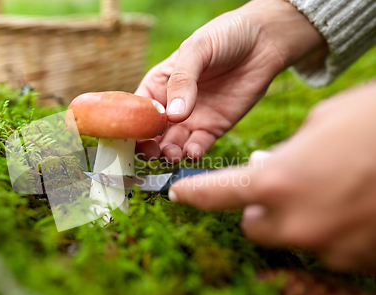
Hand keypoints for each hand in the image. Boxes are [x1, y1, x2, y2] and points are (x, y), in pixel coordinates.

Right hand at [136, 0, 325, 162]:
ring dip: (170, 152)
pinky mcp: (214, 128)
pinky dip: (193, 153)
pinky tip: (193, 153)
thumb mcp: (196, 49)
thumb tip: (174, 115)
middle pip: (152, 132)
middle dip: (150, 145)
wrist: (264, 41)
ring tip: (173, 154)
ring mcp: (193, 118)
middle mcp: (172, 105)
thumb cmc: (225, 36)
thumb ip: (182, 80)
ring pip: (173, 144)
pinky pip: (199, 146)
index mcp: (160, 83)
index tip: (134, 135)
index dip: (134, 123)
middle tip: (153, 152)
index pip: (138, 108)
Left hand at [168, 82, 375, 272]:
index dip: (195, 194)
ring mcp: (327, 246)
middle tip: (285, 184)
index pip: (217, 193)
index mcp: (278, 182)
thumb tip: (265, 167)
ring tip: (330, 188)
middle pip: (254, 225)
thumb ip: (284, 153)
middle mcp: (296, 222)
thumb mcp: (322, 124)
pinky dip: (331, 230)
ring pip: (292, 237)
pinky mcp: (356, 261)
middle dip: (262, 207)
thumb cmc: (375, 123)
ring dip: (300, 217)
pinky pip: (328, 246)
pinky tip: (353, 204)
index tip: (179, 194)